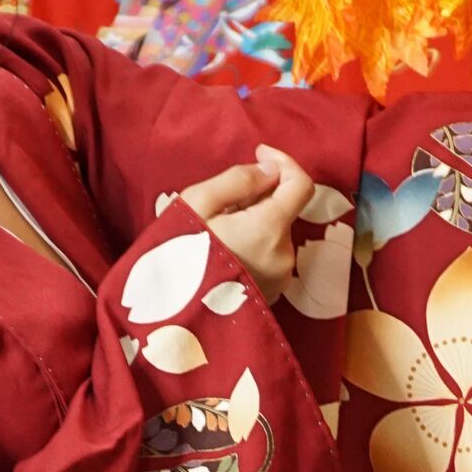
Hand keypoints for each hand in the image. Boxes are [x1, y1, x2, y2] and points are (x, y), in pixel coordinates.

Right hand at [176, 142, 314, 304]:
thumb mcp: (198, 204)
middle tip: (219, 205)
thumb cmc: (177, 256)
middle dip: (258, 197)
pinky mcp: (273, 294)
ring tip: (217, 232)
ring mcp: (281, 277)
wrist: (170, 317)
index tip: (258, 154)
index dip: (283, 162)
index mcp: (270, 229)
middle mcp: (285, 254)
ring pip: (275, 232)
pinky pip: (270, 255)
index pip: (301, 184)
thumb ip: (238, 180)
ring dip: (254, 221)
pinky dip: (254, 244)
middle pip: (284, 210)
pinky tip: (225, 253)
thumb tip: (270, 170)